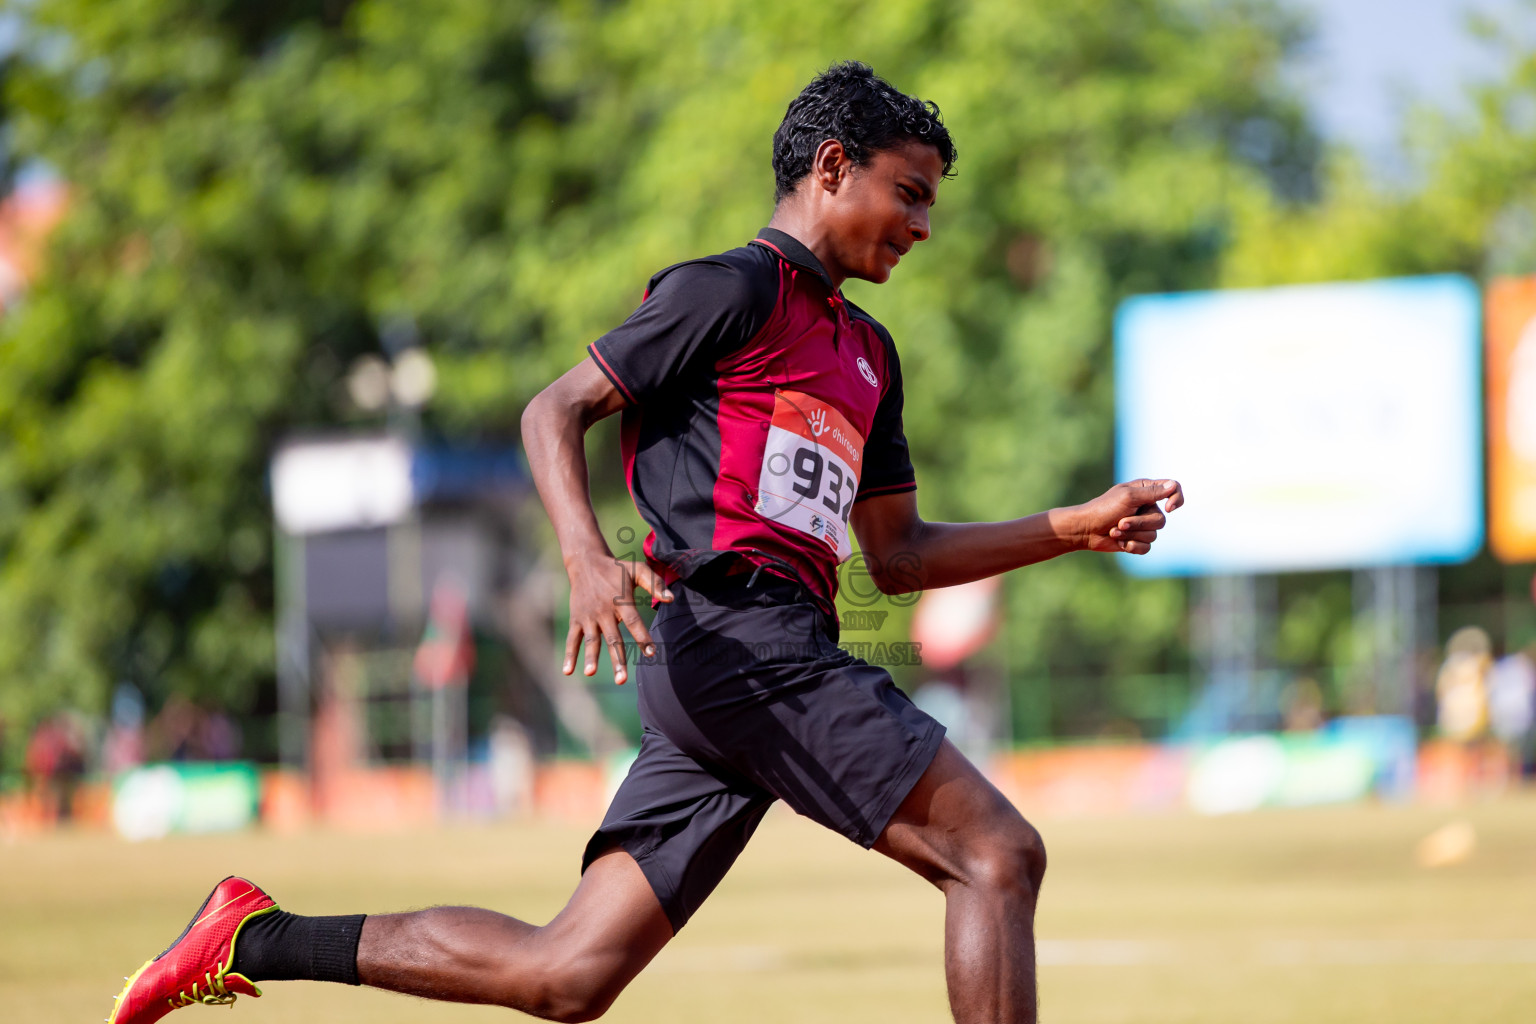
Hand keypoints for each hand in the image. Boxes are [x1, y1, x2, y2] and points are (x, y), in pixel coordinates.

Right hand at [563, 553, 672, 683]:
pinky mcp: (577, 619)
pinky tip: (568, 671)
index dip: (642, 637)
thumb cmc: (617, 569)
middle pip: (612, 638)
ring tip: (590, 674)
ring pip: (591, 641)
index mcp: (621, 601)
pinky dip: (569, 654)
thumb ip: (655, 584)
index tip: (651, 653)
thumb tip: (671, 599)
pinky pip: (573, 639)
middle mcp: (604, 611)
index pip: (634, 621)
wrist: (587, 562)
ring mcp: (589, 617)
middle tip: (622, 680)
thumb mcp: (638, 570)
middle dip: (617, 659)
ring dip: (591, 657)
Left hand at [1074, 478, 1183, 554]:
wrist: (1086, 530)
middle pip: (1161, 520)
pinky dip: (1131, 546)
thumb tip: (1173, 485)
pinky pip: (1147, 547)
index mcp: (1146, 490)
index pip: (1173, 489)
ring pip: (1153, 535)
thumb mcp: (1128, 497)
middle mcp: (1147, 507)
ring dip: (1131, 535)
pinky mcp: (1138, 540)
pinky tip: (1119, 542)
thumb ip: (1152, 493)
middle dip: (1138, 524)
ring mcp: (1143, 524)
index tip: (1168, 508)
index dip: (1176, 499)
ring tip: (1114, 531)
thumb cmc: (1104, 509)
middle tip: (1120, 522)